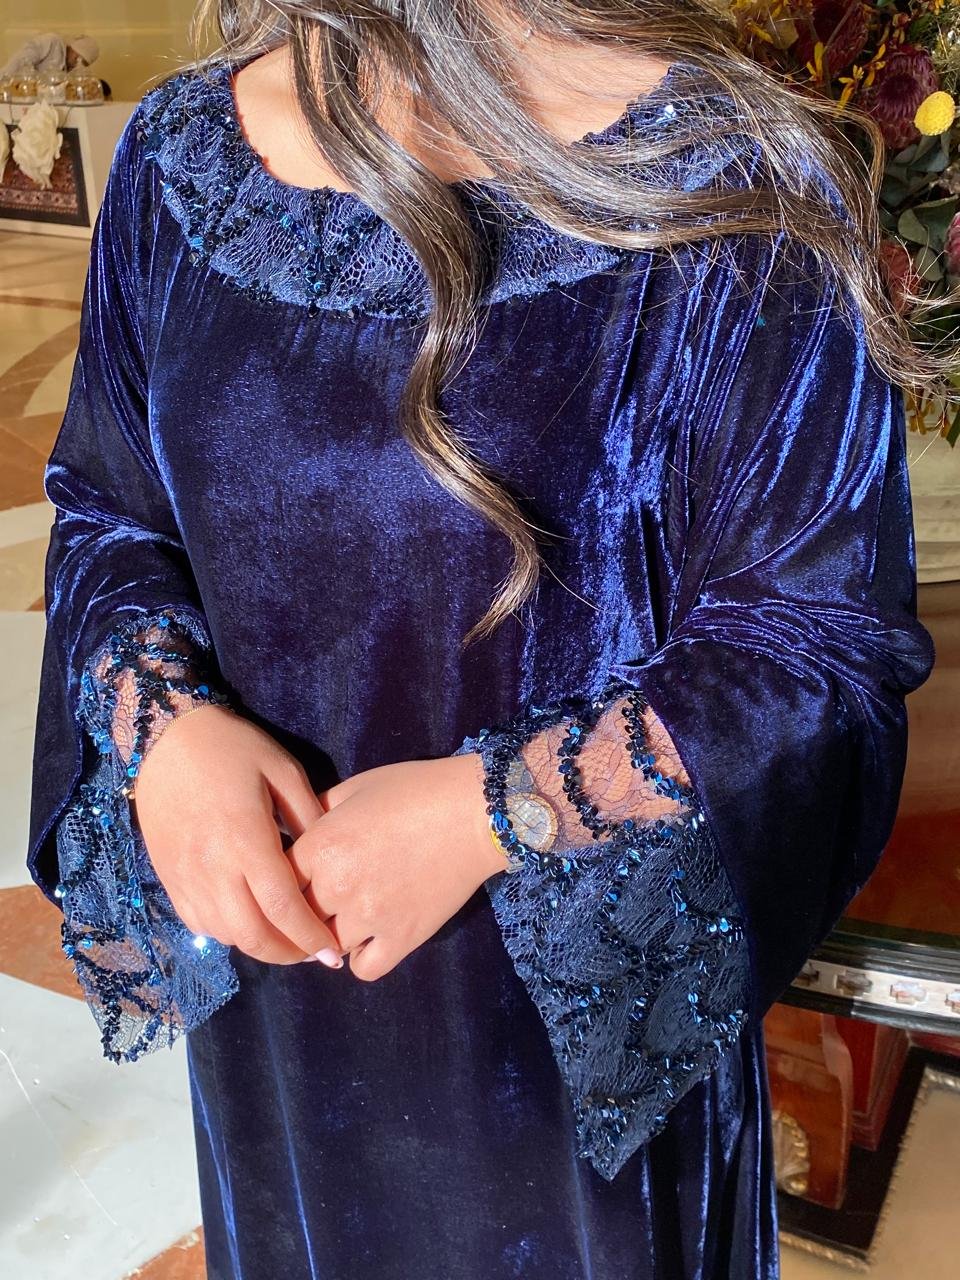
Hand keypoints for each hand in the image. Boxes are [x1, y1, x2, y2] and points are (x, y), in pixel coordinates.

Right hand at [131, 705, 342, 966]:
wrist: (163, 740)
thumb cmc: (231, 748)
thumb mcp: (282, 769)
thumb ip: (308, 815)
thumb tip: (330, 855)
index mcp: (245, 839)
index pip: (283, 907)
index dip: (310, 936)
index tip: (333, 953)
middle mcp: (213, 867)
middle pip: (252, 935)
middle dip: (287, 954)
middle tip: (312, 952)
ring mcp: (186, 876)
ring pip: (225, 934)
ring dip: (258, 945)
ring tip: (285, 938)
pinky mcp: (168, 878)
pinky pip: (198, 923)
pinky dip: (226, 933)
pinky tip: (248, 921)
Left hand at [286, 753, 506, 980]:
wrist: (475, 811)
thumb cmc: (414, 790)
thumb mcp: (355, 788)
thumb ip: (318, 813)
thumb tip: (296, 832)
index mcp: (321, 845)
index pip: (275, 880)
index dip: (282, 880)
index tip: (293, 880)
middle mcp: (337, 886)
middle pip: (296, 918)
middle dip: (300, 911)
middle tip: (313, 904)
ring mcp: (369, 917)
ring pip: (325, 948)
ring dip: (328, 936)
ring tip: (341, 921)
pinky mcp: (402, 938)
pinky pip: (363, 969)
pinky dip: (361, 958)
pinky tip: (369, 938)